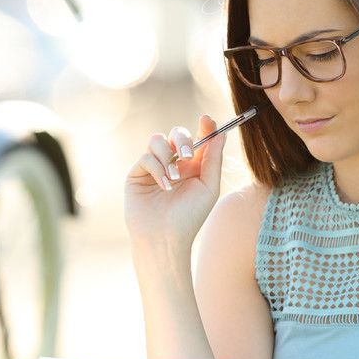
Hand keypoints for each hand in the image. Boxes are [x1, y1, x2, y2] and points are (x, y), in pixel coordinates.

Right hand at [124, 114, 225, 249]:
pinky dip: (157, 169)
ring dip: (167, 156)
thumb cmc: (189, 217)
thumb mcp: (208, 187)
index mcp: (193, 166)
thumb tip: (220, 133)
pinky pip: (146, 157)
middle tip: (187, 156)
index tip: (207, 120)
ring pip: (158, 140)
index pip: (199, 139)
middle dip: (183, 140)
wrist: (165, 238)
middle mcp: (173, 163)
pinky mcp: (137, 174)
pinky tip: (164, 186)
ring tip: (174, 178)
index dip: (204, 127)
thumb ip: (213, 160)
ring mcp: (154, 167)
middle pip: (177, 134)